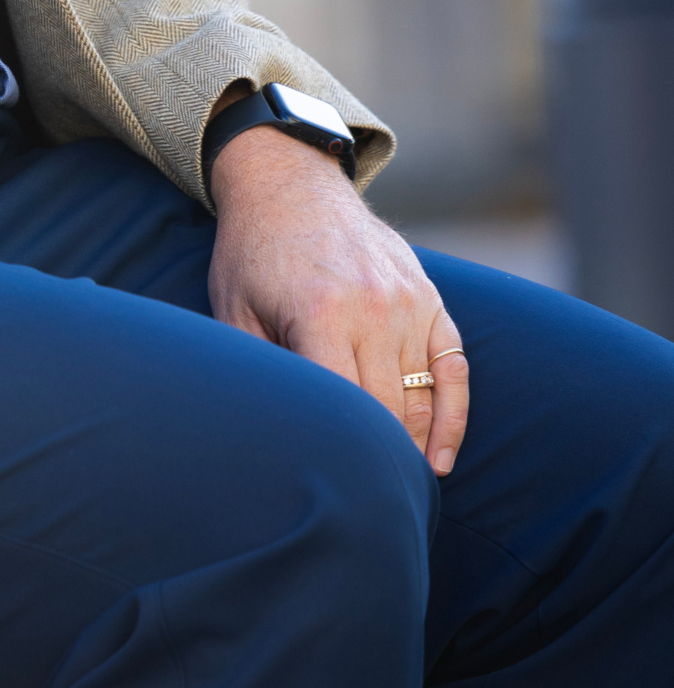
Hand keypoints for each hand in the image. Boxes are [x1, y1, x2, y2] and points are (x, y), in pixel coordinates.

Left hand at [208, 126, 468, 477]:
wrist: (289, 183)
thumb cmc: (253, 254)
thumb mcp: (234, 310)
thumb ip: (260, 369)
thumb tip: (277, 434)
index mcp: (320, 313)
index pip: (342, 406)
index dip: (340, 453)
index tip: (333, 492)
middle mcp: (372, 307)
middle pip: (386, 411)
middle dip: (377, 459)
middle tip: (363, 504)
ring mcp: (408, 301)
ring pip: (421, 396)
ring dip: (414, 448)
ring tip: (398, 490)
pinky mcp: (429, 296)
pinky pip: (453, 367)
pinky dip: (452, 416)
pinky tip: (441, 457)